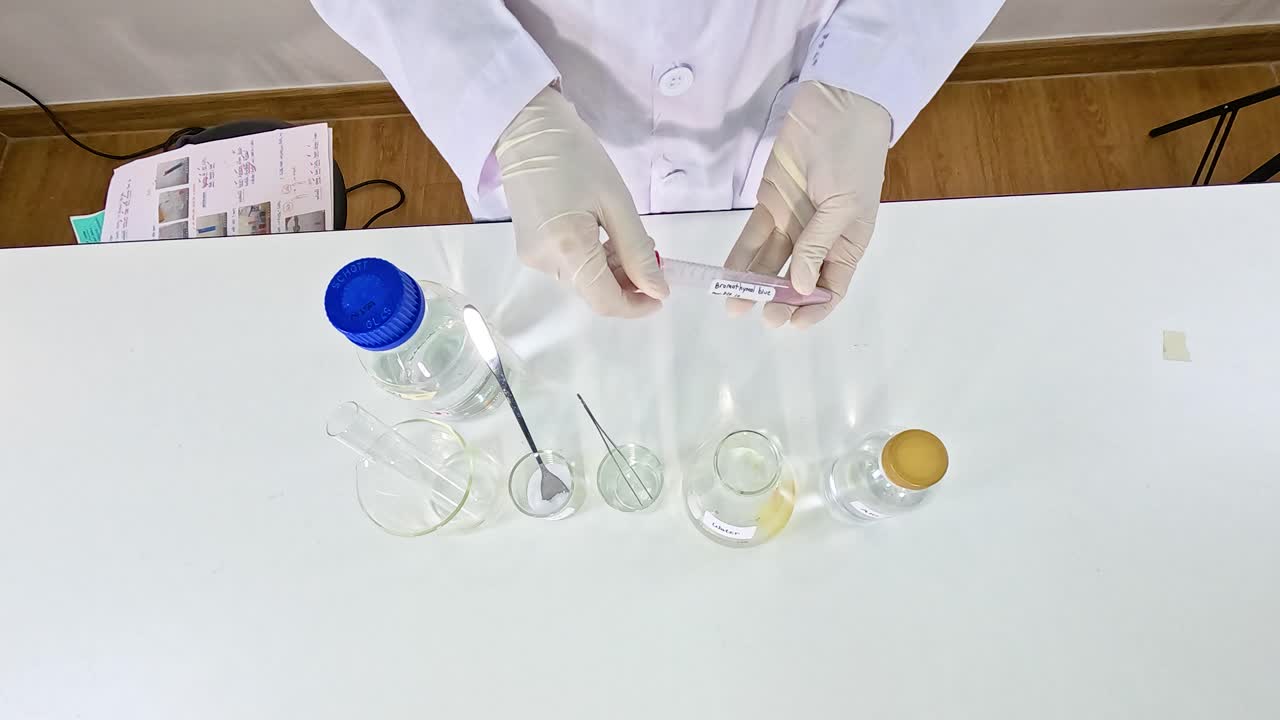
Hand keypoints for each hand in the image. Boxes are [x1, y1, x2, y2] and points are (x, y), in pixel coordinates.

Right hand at [495, 86, 667, 317]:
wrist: (526, 130)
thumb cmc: (576, 156)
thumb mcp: (616, 202)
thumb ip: (638, 251)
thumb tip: (658, 290)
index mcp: (567, 249)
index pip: (605, 301)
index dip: (636, 306)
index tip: (661, 293)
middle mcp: (544, 262)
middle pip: (594, 291)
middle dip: (626, 280)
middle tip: (647, 246)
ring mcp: (533, 258)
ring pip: (583, 280)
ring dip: (610, 268)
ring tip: (623, 233)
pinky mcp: (529, 249)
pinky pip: (568, 266)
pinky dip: (591, 259)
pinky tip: (600, 233)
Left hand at [725, 81, 890, 327]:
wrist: (836, 106)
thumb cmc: (851, 156)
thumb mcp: (844, 204)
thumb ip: (818, 244)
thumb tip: (802, 287)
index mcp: (848, 242)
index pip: (832, 286)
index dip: (815, 309)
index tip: (793, 323)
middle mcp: (820, 237)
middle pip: (799, 280)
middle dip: (781, 300)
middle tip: (764, 313)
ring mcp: (794, 220)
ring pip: (772, 262)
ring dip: (755, 284)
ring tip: (734, 304)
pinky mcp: (771, 203)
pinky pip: (754, 237)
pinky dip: (740, 257)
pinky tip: (726, 275)